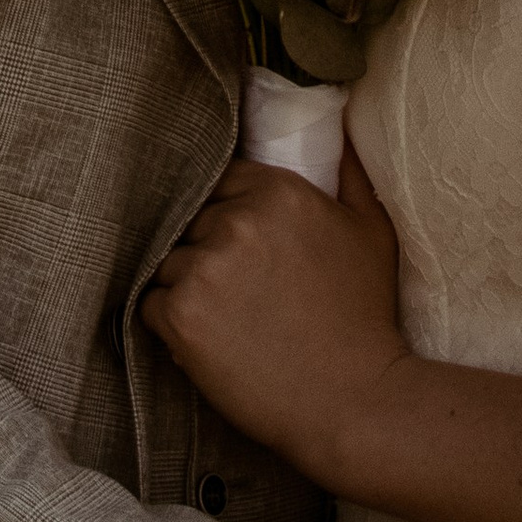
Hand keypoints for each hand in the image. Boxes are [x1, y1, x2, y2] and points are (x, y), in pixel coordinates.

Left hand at [144, 148, 405, 481]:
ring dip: (187, 288)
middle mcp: (235, 221)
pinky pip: (150, 304)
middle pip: (191, 222)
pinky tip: (206, 341)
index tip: (238, 248)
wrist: (353, 400)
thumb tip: (341, 121)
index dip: (225, 214)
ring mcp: (204, 268)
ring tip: (226, 321)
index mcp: (277, 191)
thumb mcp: (371, 231)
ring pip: (168, 263)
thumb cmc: (365, 316)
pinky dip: (169, 323)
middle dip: (206, 252)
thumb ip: (349, 172)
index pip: (218, 181)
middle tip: (237, 293)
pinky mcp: (181, 316)